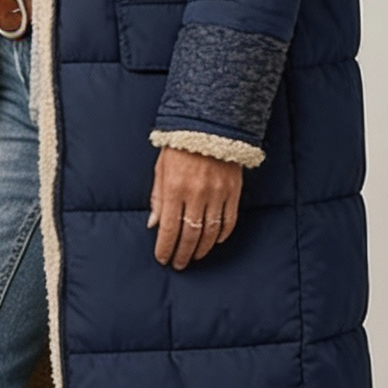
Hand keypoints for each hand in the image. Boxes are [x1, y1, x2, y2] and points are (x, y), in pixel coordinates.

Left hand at [148, 145, 243, 269]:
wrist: (210, 123)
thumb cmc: (180, 146)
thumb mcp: (161, 169)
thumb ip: (158, 198)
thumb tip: (154, 225)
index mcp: (175, 188)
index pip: (169, 228)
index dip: (165, 248)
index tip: (163, 258)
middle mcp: (196, 194)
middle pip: (190, 235)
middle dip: (183, 253)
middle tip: (179, 264)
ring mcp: (217, 193)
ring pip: (211, 232)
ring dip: (202, 248)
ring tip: (194, 256)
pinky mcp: (233, 191)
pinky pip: (229, 220)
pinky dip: (222, 235)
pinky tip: (214, 241)